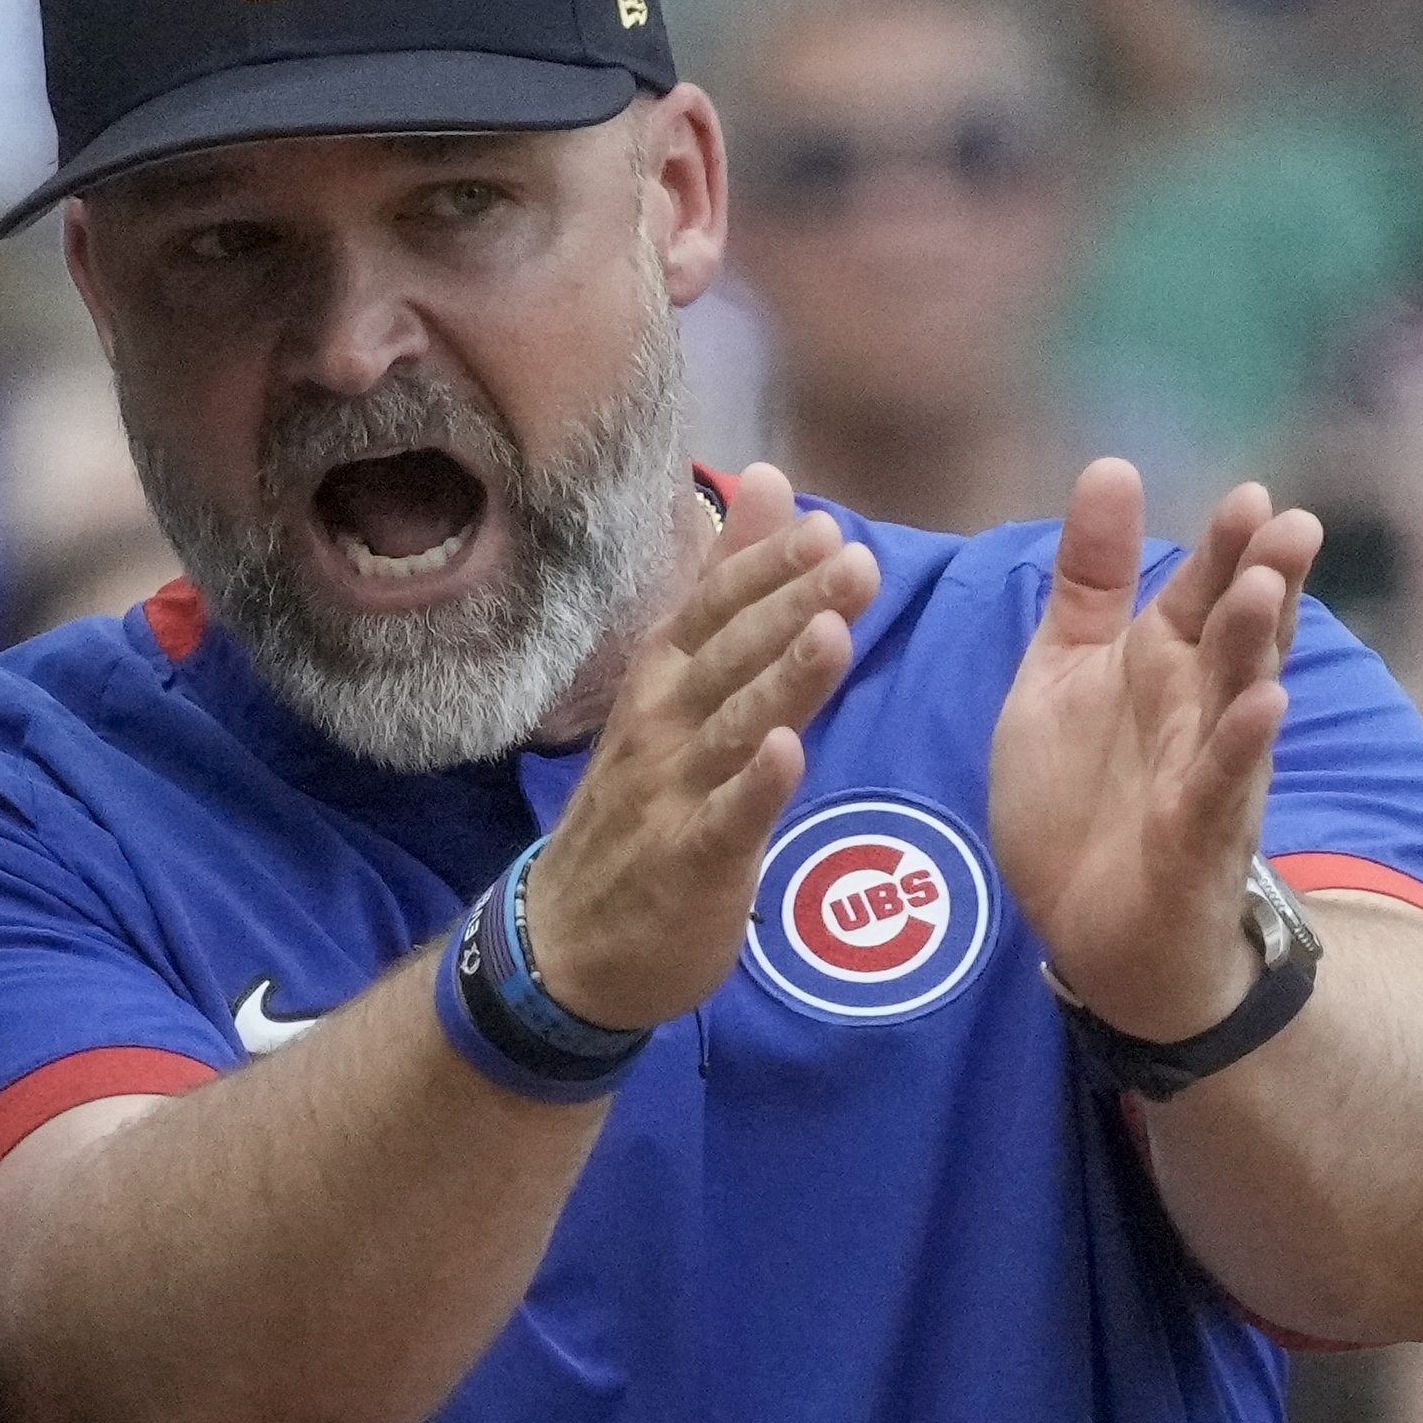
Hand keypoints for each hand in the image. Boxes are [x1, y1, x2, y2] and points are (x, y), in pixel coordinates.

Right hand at [520, 464, 879, 1029]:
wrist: (569, 941)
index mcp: (662, 679)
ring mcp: (670, 792)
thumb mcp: (675, 687)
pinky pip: (723, 820)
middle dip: (790, 607)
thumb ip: (726, 587)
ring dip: (779, 680)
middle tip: (854, 562)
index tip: (825, 528)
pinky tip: (785, 754)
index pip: (713, 610)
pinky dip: (751, 786)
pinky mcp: (687, 861)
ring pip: (730, 726)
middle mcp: (661, 724)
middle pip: (728, 656)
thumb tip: (770, 482)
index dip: (765, 569)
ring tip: (831, 634)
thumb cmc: (640, 803)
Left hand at [991, 463, 1319, 1042]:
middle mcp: (1198, 707)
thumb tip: (1113, 468)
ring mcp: (1206, 770)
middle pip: (1237, 634)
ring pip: (1239, 697)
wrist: (1092, 928)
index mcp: (1162, 663)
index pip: (1201, 591)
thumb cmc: (1084, 793)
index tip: (1249, 494)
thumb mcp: (1065, 672)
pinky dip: (1241, 746)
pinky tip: (1263, 706)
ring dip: (1255, 646)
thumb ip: (1089, 581)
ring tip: (1266, 589)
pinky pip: (1223, 784)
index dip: (1224, 547)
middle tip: (1286, 523)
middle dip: (1261, 580)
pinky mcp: (1197, 834)